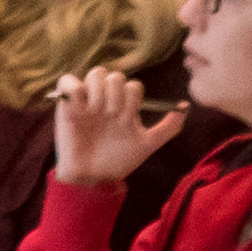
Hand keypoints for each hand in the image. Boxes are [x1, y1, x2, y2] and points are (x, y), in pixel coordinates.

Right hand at [50, 68, 177, 185]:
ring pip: (96, 73)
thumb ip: (167, 128)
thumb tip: (185, 107)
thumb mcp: (146, 145)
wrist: (92, 178)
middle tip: (111, 116)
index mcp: (124, 105)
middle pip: (116, 76)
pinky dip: (75, 90)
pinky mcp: (66, 104)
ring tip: (95, 112)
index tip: (126, 120)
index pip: (133, 86)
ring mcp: (86, 100)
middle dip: (116, 96)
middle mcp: (107, 99)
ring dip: (99, 91)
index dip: (132, 100)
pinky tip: (80, 109)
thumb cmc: (117, 160)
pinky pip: (67, 81)